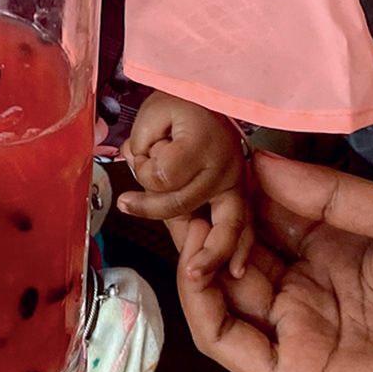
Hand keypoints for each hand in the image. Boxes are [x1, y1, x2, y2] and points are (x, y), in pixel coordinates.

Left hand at [118, 92, 252, 279]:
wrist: (212, 97)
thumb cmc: (182, 104)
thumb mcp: (153, 112)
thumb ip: (142, 145)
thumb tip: (142, 178)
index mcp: (201, 144)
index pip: (162, 175)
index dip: (142, 166)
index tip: (138, 151)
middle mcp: (222, 166)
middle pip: (182, 203)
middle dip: (153, 207)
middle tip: (128, 206)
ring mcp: (235, 182)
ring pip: (222, 225)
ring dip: (208, 253)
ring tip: (194, 273)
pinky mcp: (238, 193)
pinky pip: (244, 226)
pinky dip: (240, 250)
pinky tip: (236, 270)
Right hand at [175, 154, 372, 371]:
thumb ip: (332, 193)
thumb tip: (262, 163)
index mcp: (334, 250)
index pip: (268, 217)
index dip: (236, 189)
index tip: (208, 153)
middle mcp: (308, 290)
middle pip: (239, 252)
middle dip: (208, 217)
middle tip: (179, 181)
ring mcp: (297, 332)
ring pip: (225, 293)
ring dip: (198, 255)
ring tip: (186, 216)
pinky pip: (231, 342)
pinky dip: (203, 305)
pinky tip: (196, 264)